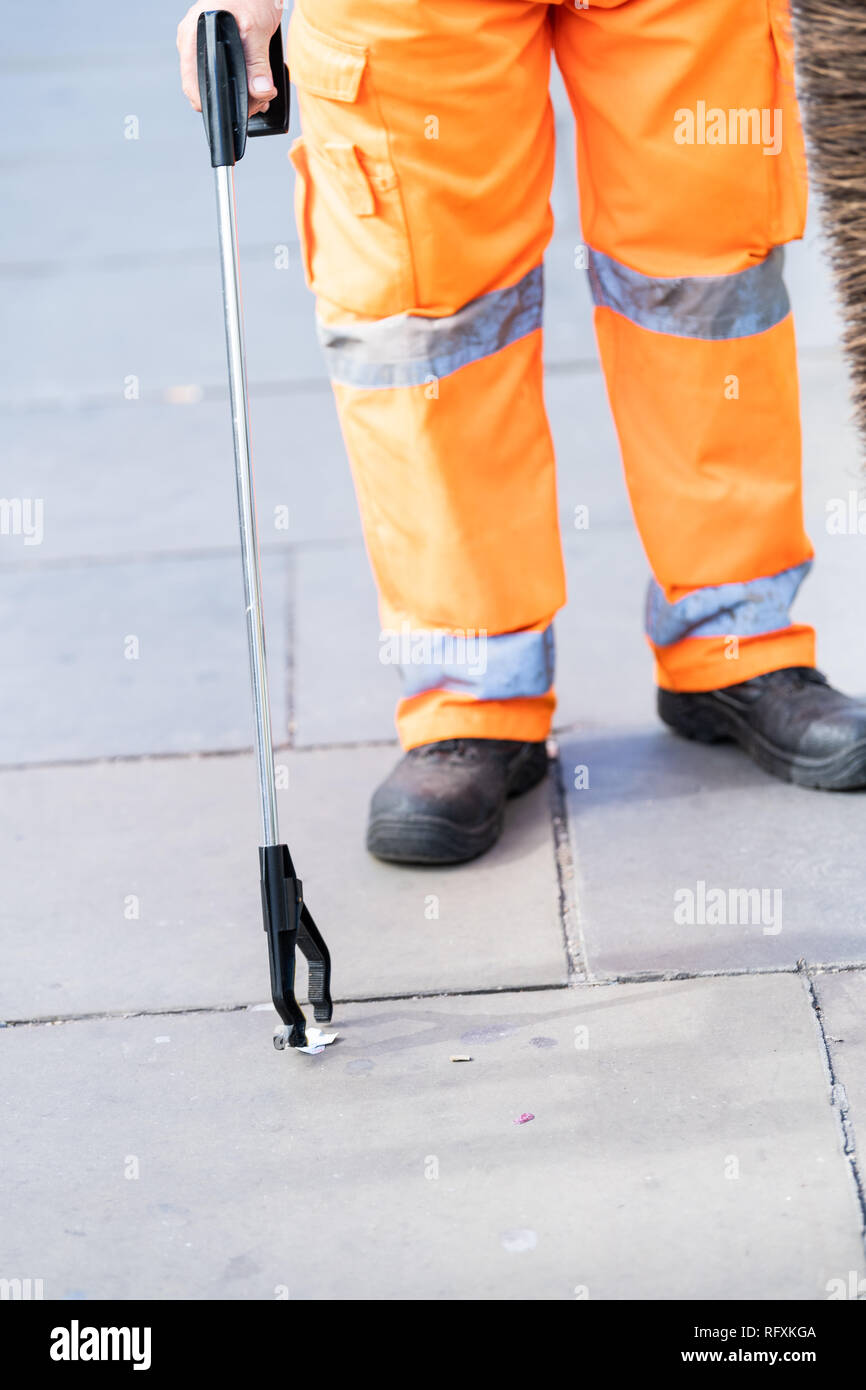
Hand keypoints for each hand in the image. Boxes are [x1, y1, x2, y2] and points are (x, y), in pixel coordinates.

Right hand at [177, 1, 281, 115]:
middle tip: (261, 101)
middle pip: (208, 89)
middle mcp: (194, 44)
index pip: (193, 87)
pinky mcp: (218, 48)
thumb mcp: (256, 29)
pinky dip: (245, 83)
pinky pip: (228, 74)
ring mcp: (204, 46)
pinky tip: (260, 85)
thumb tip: (260, 92)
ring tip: (264, 94)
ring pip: (220, 84)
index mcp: (192, 39)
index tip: (238, 113)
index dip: (214, 106)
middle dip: (237, 101)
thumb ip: (257, 63)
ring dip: (244, 95)